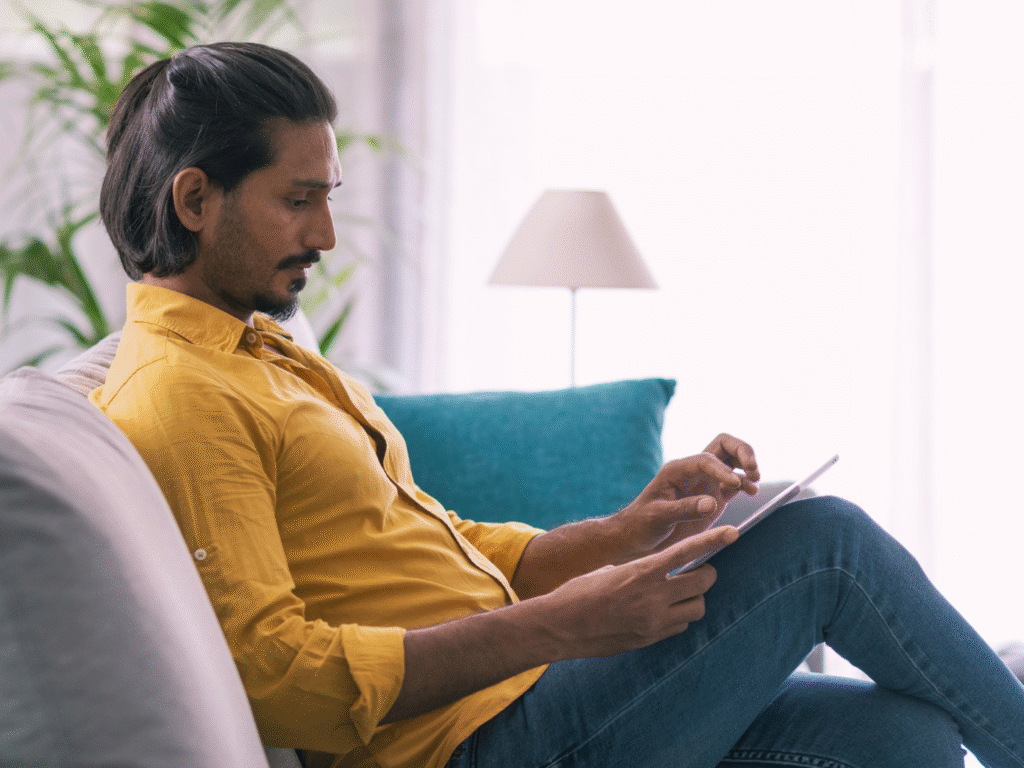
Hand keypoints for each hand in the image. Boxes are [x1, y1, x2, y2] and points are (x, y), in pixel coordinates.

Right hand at [531, 526, 738, 658]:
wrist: (559, 626)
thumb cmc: (578, 591)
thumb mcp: (610, 570)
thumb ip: (640, 569)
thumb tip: (661, 570)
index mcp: (641, 571)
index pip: (686, 551)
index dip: (713, 540)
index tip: (734, 531)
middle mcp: (652, 597)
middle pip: (703, 583)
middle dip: (705, 575)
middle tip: (699, 570)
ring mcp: (654, 621)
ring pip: (697, 608)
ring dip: (694, 599)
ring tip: (679, 594)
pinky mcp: (650, 639)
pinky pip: (680, 625)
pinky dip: (679, 616)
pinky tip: (663, 611)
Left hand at [613, 433, 759, 556]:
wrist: (637, 537)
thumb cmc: (641, 524)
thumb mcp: (658, 516)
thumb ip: (684, 509)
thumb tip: (712, 502)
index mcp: (677, 470)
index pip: (705, 459)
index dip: (722, 469)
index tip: (734, 484)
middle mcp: (693, 471)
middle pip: (724, 445)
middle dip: (742, 451)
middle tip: (753, 468)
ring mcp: (705, 482)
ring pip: (732, 461)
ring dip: (747, 464)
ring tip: (755, 479)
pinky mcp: (714, 497)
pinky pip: (735, 483)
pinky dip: (746, 483)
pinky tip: (752, 492)